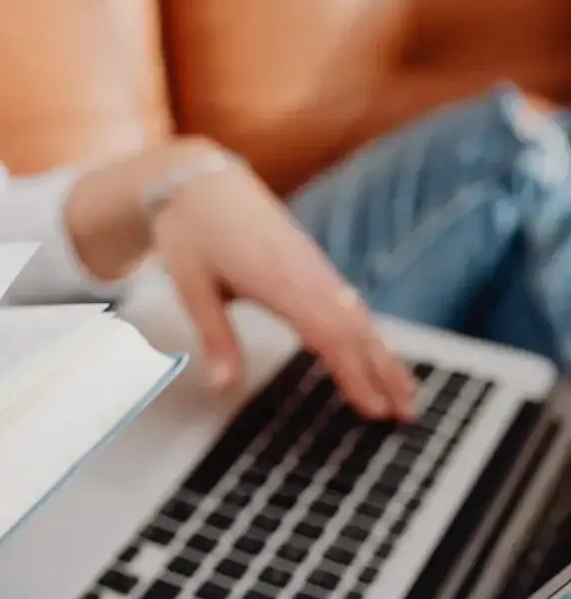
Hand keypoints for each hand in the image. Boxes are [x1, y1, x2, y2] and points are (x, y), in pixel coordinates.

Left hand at [65, 139, 415, 420]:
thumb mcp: (191, 288)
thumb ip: (214, 338)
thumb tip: (224, 386)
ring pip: (359, 317)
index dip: (353, 374)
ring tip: (407, 394)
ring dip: (385, 356)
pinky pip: (350, 304)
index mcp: (278, 279)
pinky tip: (379, 352)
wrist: (199, 181)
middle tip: (406, 417)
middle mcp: (306, 273)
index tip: (373, 409)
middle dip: (383, 374)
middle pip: (355, 330)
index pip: (327, 335)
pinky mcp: (311, 264)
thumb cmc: (191, 231)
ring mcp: (313, 267)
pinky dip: (369, 334)